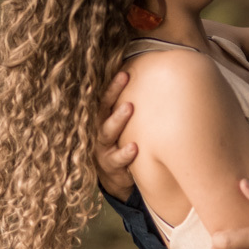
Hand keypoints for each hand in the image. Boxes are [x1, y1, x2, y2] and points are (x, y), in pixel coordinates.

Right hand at [94, 72, 137, 201]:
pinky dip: (125, 154)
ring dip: (117, 121)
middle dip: (113, 95)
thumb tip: (149, 77)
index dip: (113, 86)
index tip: (124, 73)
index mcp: (103, 118)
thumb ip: (128, 106)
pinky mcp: (110, 166)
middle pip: (104, 111)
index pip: (106, 98)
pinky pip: (116, 160)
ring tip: (129, 109)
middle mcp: (100, 130)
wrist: (115, 174)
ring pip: (107, 133)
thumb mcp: (121, 124)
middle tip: (126, 83)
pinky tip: (134, 148)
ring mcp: (103, 148)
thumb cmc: (122, 141)